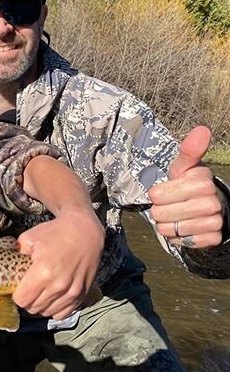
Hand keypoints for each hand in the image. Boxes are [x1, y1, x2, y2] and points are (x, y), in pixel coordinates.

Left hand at [12, 208, 103, 319]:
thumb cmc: (55, 233)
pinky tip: (53, 296)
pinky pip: (63, 313)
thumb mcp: (29, 239)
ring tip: (41, 290)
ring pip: (47, 312)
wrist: (85, 231)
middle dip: (28, 299)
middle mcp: (58, 285)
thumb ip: (15, 256)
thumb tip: (6, 269)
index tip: (19, 286)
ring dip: (41, 304)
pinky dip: (55, 308)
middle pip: (33, 308)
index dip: (17, 294)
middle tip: (30, 287)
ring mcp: (72, 292)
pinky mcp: (82, 295)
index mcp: (43, 271)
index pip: (22, 300)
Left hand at [149, 126, 222, 248]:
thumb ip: (188, 151)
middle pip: (162, 214)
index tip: (164, 191)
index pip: (158, 195)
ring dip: (166, 225)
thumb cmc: (188, 184)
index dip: (157, 194)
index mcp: (202, 181)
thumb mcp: (183, 167)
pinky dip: (177, 237)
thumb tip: (202, 129)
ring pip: (170, 229)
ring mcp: (214, 221)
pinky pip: (181, 242)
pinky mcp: (212, 238)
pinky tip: (183, 227)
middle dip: (159, 211)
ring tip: (175, 216)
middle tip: (168, 206)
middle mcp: (212, 201)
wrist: (207, 207)